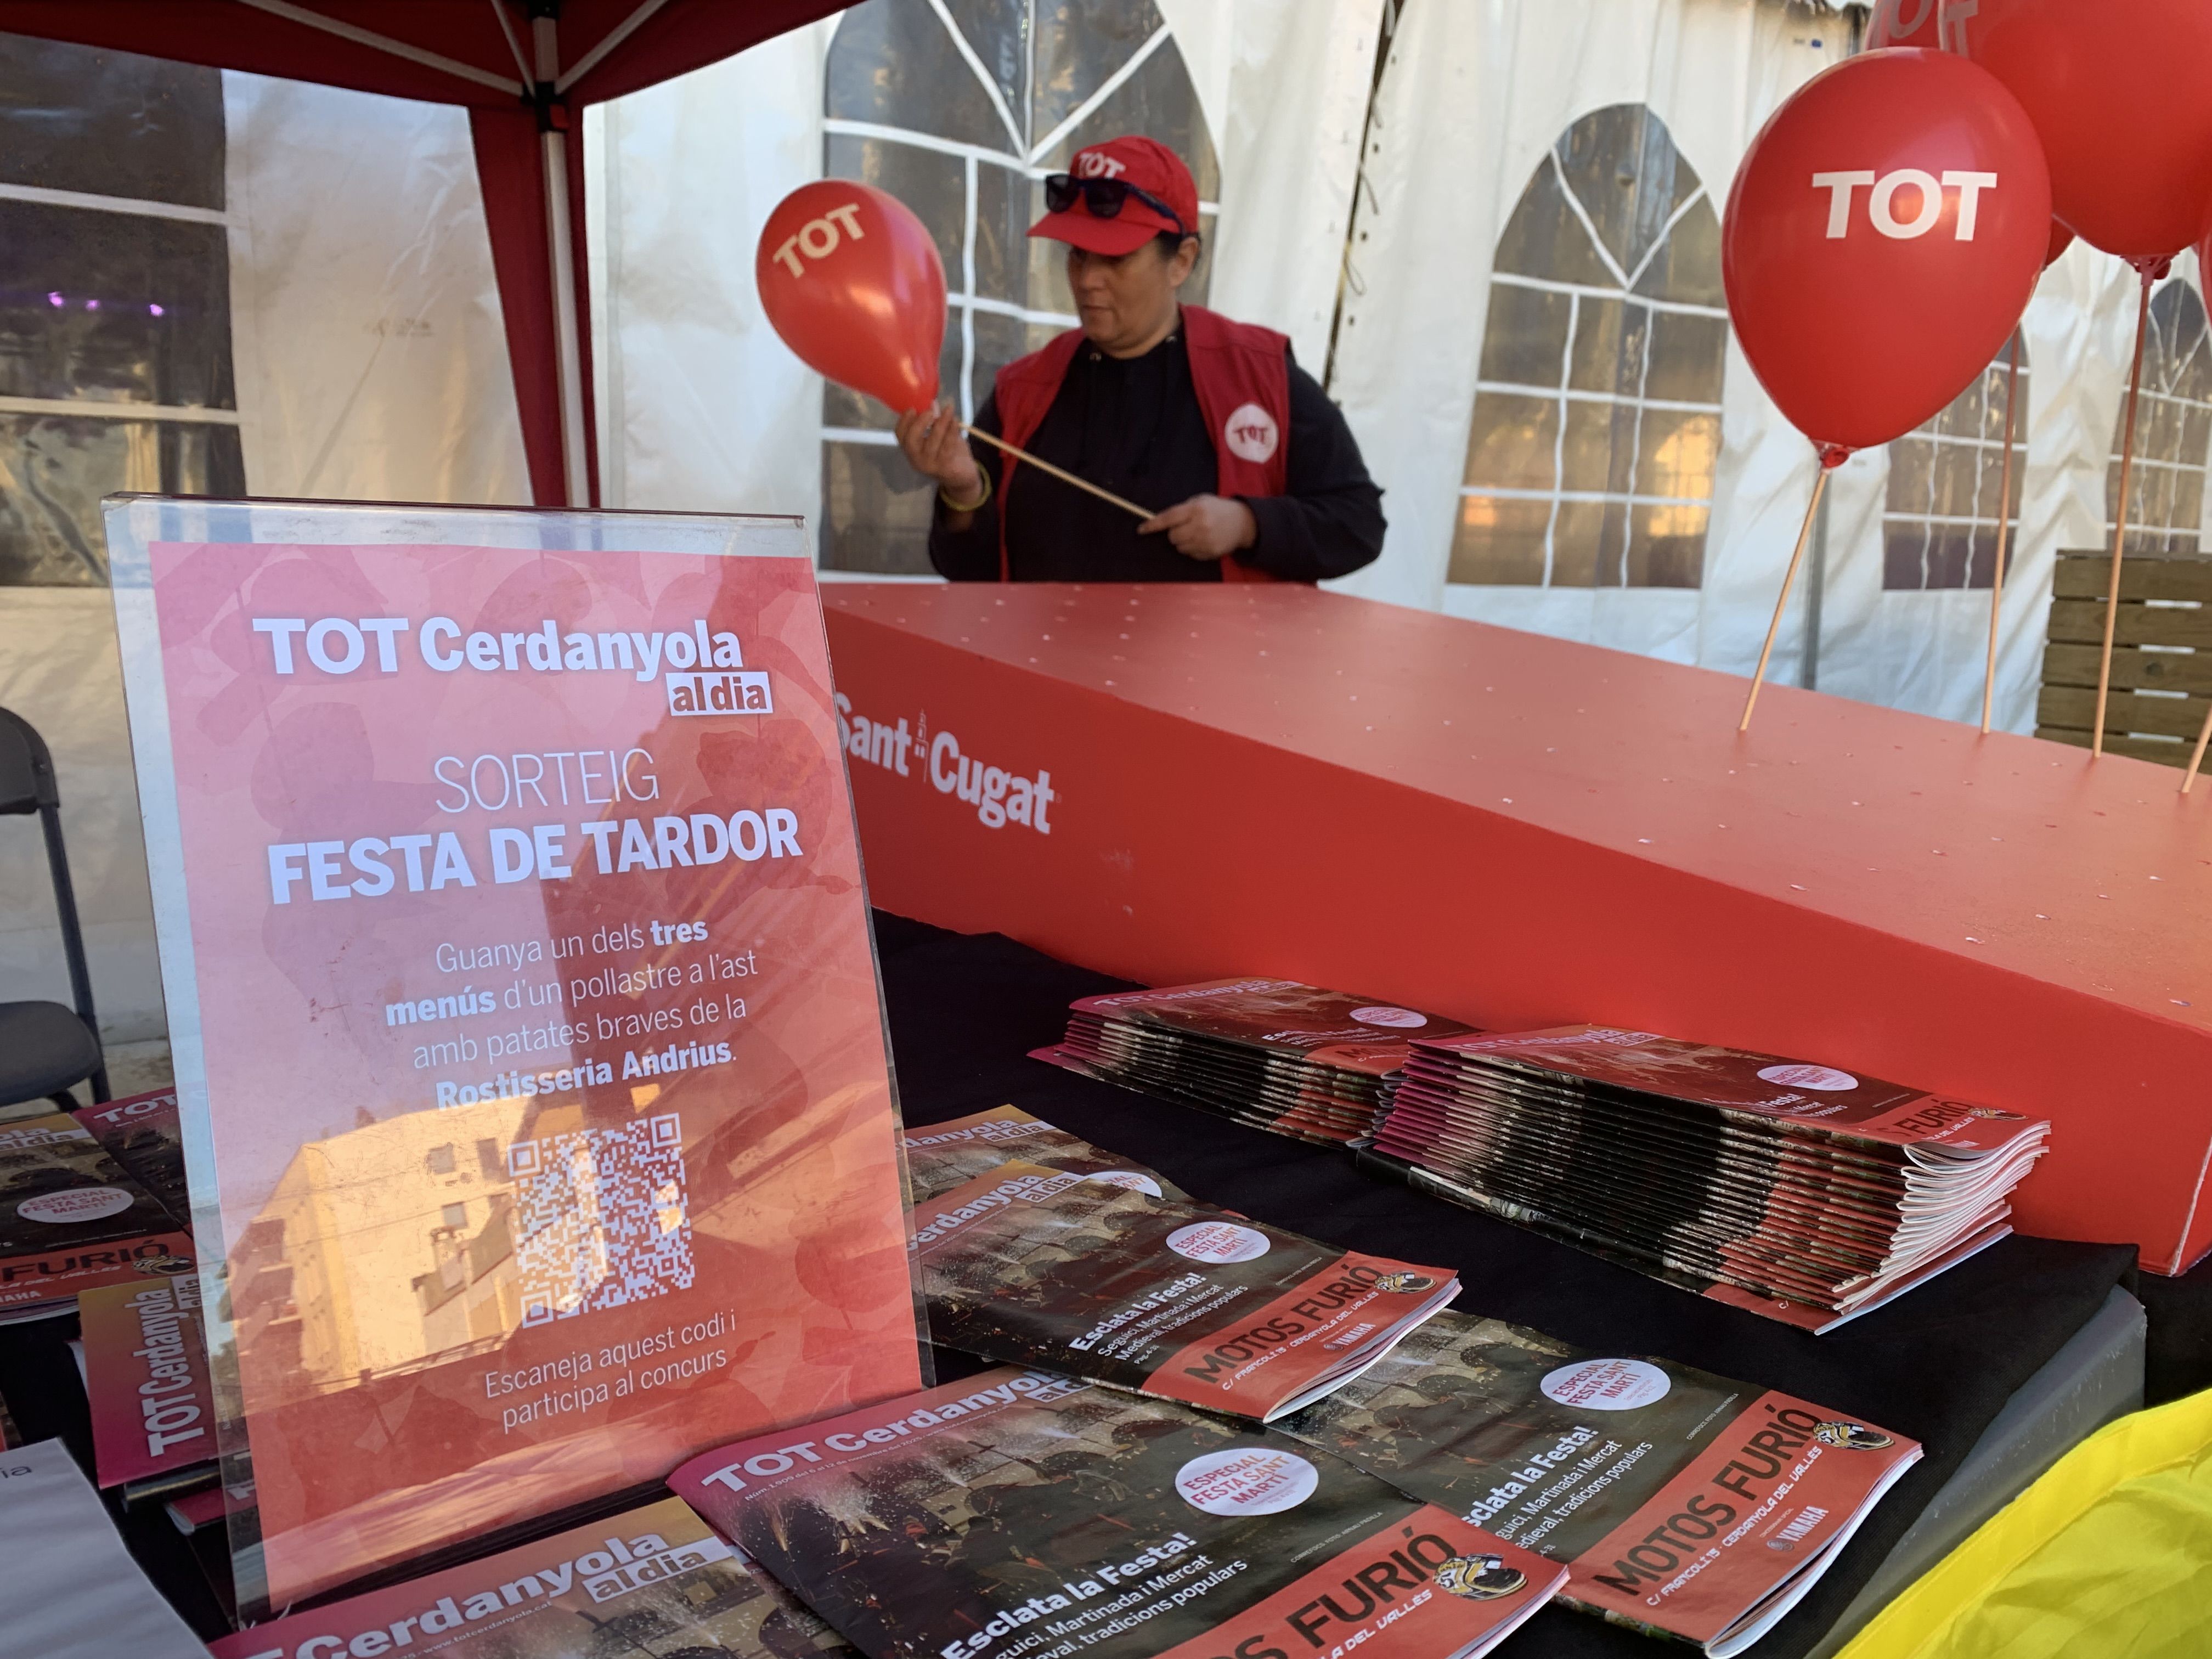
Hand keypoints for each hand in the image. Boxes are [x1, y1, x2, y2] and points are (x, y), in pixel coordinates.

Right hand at [894, 400, 983, 502]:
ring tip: (948, 409)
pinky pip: (948, 446)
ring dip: (941, 423)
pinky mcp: (945, 467)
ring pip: (932, 442)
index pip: (900, 435)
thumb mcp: (937, 435)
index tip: (913, 407)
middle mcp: (916, 459)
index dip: (904, 420)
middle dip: (919, 423)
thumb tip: (933, 402)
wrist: (962, 477)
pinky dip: (952, 431)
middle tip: (930, 410)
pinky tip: (955, 421)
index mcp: (911, 449)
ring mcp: (930, 465)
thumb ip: (933, 421)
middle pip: (911, 441)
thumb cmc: (947, 452)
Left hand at [1138, 494, 1257, 560]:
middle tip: (1185, 527)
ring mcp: (1205, 541)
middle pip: (1172, 537)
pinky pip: (1191, 554)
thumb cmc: (1218, 509)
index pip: (1168, 518)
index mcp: (1196, 509)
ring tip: (1196, 534)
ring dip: (1183, 542)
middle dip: (1174, 533)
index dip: (1153, 525)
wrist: (1242, 522)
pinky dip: (1192, 549)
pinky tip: (1203, 541)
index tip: (1141, 530)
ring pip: (1180, 547)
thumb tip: (1162, 522)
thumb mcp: (1201, 500)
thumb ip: (1182, 510)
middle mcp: (1200, 526)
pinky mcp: (1210, 553)